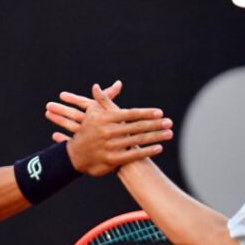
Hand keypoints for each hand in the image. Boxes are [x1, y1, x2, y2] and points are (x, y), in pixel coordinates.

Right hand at [52, 81, 173, 175]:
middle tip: (169, 122)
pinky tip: (159, 148)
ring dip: (156, 137)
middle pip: (137, 127)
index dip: (146, 113)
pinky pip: (133, 155)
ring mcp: (110, 146)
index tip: (159, 113)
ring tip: (169, 133)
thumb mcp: (93, 112)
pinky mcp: (112, 160)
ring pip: (137, 141)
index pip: (130, 114)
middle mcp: (108, 132)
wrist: (75, 155)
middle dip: (155, 125)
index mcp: (105, 118)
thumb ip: (107, 98)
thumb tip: (118, 84)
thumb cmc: (87, 130)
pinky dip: (147, 151)